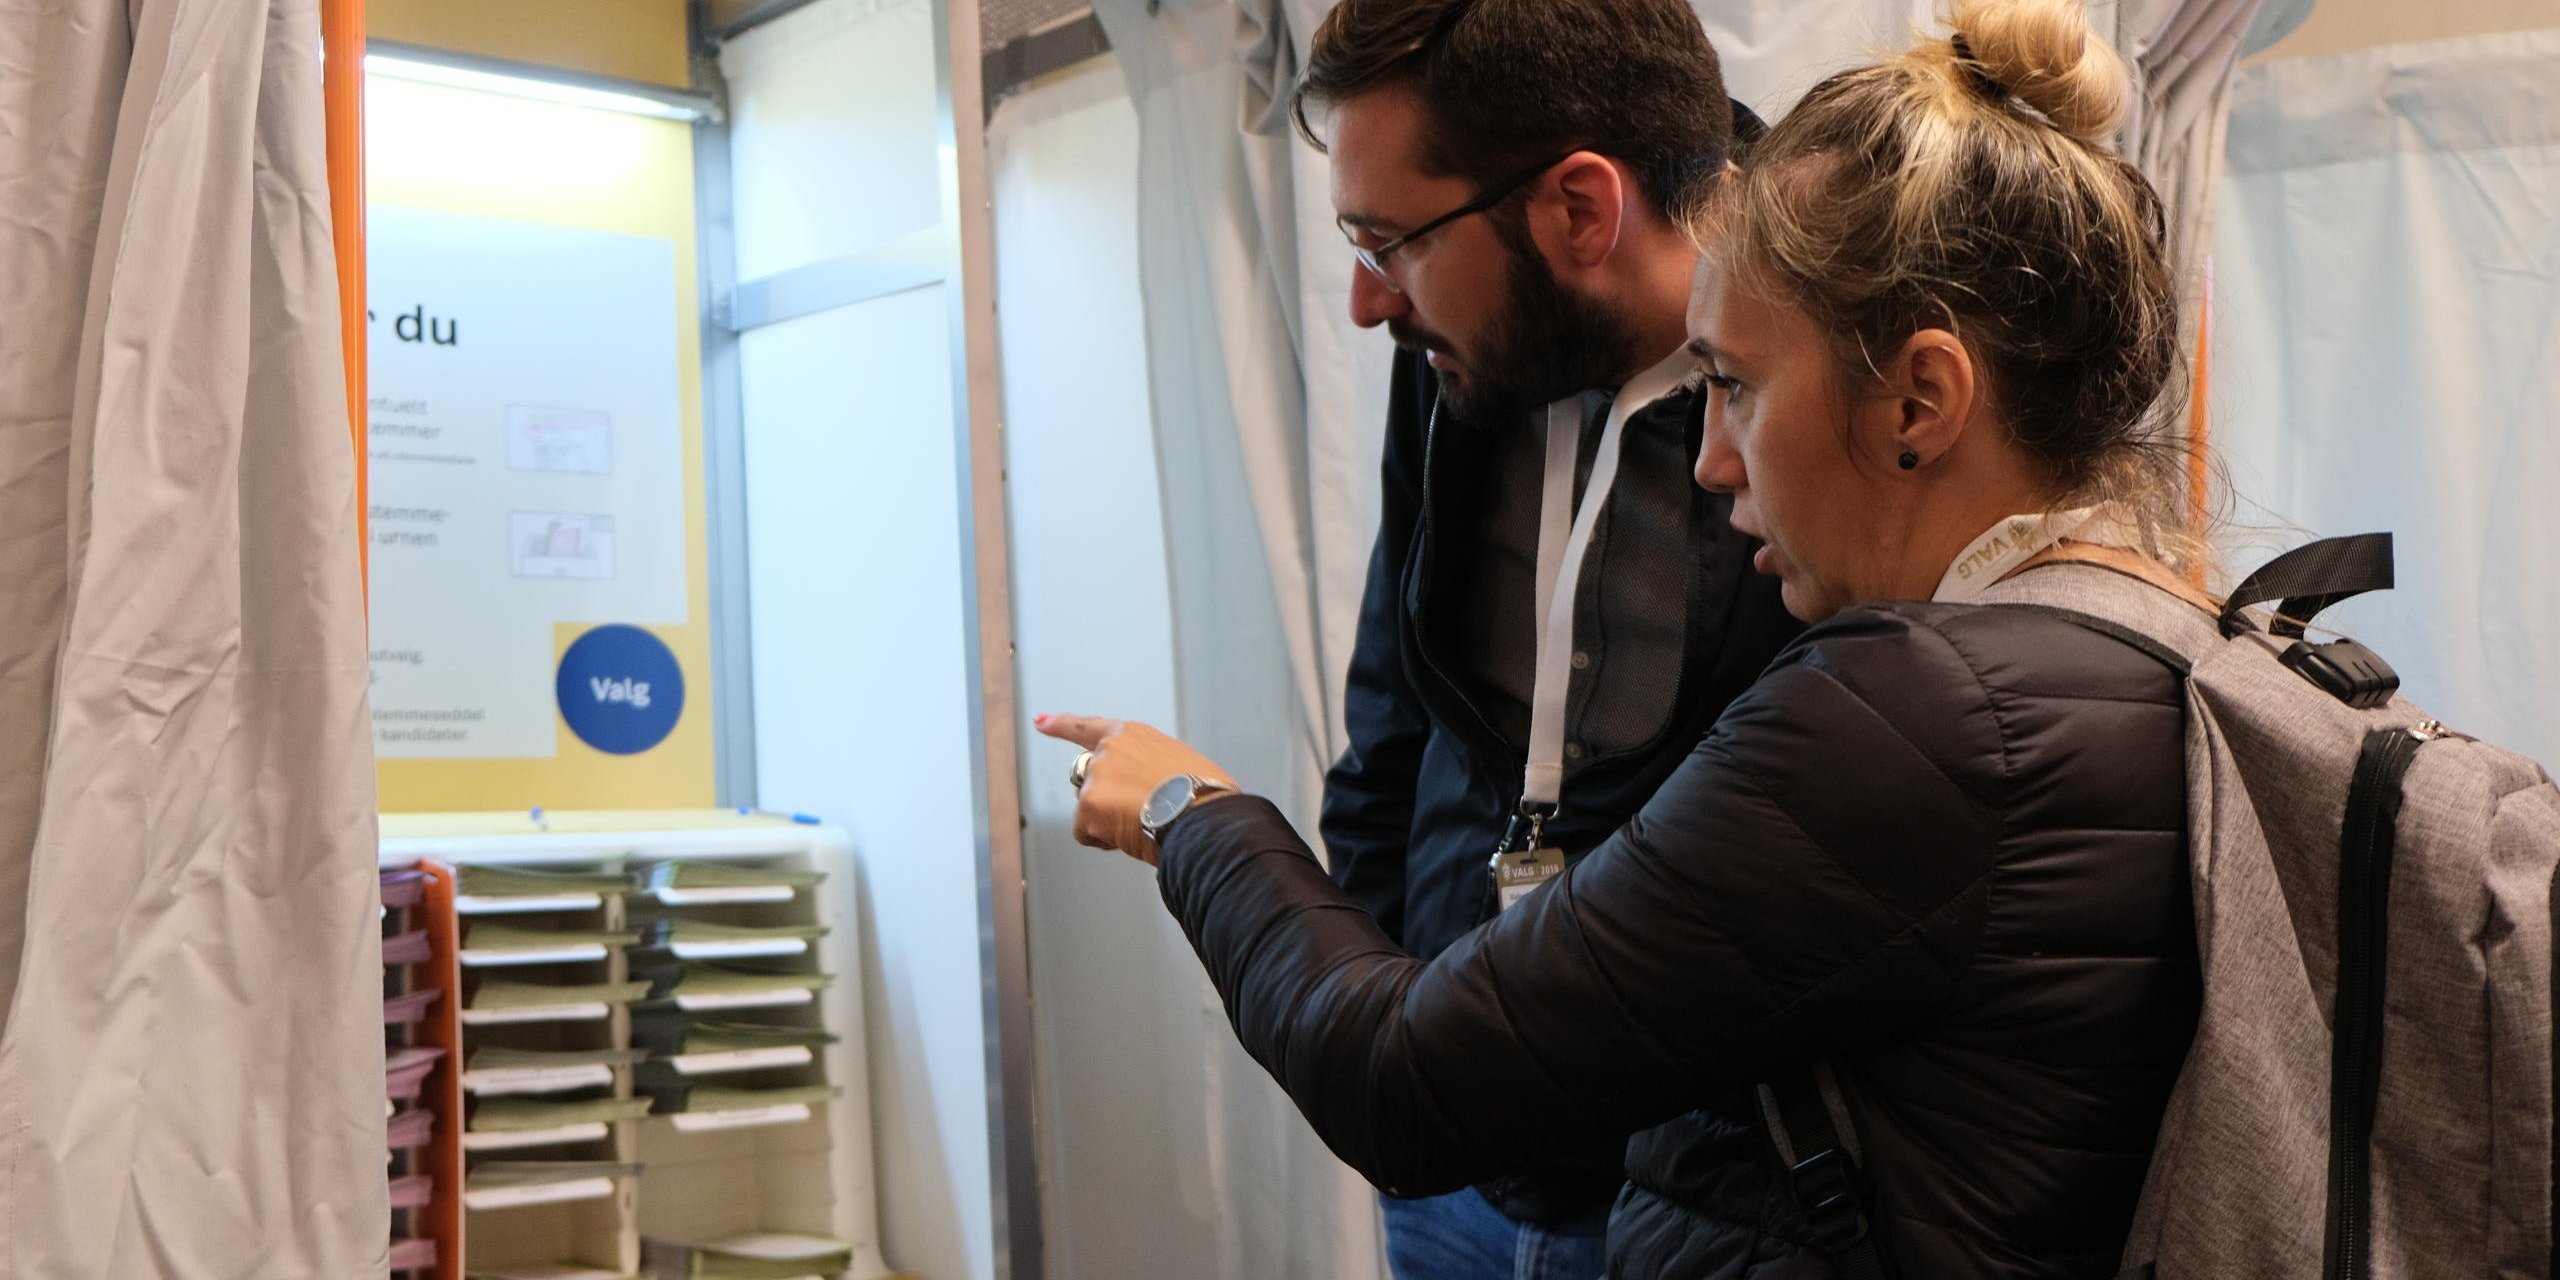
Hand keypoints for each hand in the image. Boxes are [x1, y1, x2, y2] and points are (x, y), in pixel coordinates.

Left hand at [1034, 714, 1237, 865]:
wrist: (1203, 815)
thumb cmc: (1204, 793)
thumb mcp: (1180, 763)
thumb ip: (1151, 766)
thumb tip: (1152, 788)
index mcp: (1132, 735)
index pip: (1088, 727)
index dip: (1061, 724)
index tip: (1041, 721)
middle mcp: (1108, 750)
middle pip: (1089, 780)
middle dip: (1103, 798)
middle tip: (1136, 812)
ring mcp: (1096, 777)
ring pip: (1090, 809)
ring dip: (1109, 821)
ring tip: (1145, 823)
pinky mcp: (1088, 805)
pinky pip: (1086, 833)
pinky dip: (1103, 841)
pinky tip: (1130, 836)